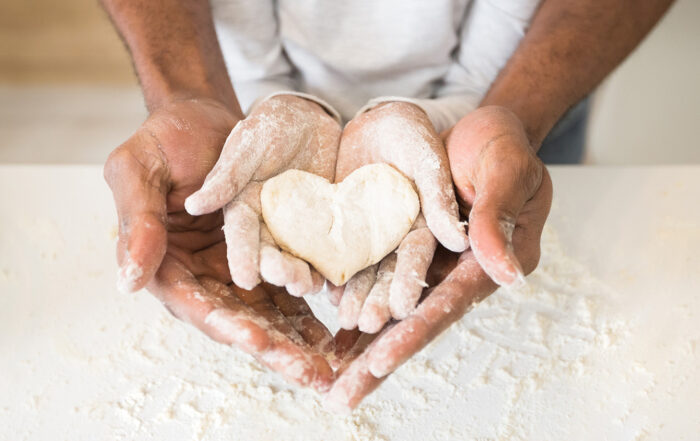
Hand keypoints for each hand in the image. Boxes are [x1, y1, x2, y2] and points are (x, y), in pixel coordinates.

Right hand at [104, 98, 333, 390]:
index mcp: (167, 262)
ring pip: (268, 310)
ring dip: (297, 337)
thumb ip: (137, 219)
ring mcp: (238, 266)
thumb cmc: (166, 138)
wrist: (207, 118)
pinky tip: (340, 321)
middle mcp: (204, 273)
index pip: (194, 303)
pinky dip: (311, 304)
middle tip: (307, 371)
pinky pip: (289, 283)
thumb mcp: (138, 167)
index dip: (224, 323)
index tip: (257, 339)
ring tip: (330, 359)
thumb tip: (130, 281)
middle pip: (237, 319)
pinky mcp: (268, 252)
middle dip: (272, 347)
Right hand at [185, 95, 340, 295]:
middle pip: (271, 255)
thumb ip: (226, 176)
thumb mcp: (247, 144)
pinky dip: (334, 267)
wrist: (311, 118)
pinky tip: (341, 283)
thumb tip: (193, 205)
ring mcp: (298, 229)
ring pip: (299, 259)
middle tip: (290, 282)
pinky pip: (329, 251)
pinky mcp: (325, 228)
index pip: (240, 237)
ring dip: (304, 275)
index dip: (243, 258)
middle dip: (278, 271)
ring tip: (311, 286)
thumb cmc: (271, 124)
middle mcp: (268, 226)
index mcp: (243, 209)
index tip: (246, 280)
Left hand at [325, 105, 552, 409]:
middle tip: (342, 396)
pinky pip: (377, 275)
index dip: (414, 334)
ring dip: (360, 340)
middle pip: (414, 320)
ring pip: (391, 305)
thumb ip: (498, 218)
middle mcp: (453, 271)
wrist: (479, 130)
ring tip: (327, 374)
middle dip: (378, 359)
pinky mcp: (403, 243)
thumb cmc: (502, 147)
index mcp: (486, 263)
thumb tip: (508, 275)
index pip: (446, 304)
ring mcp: (427, 261)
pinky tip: (329, 321)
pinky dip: (354, 297)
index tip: (379, 363)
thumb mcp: (506, 172)